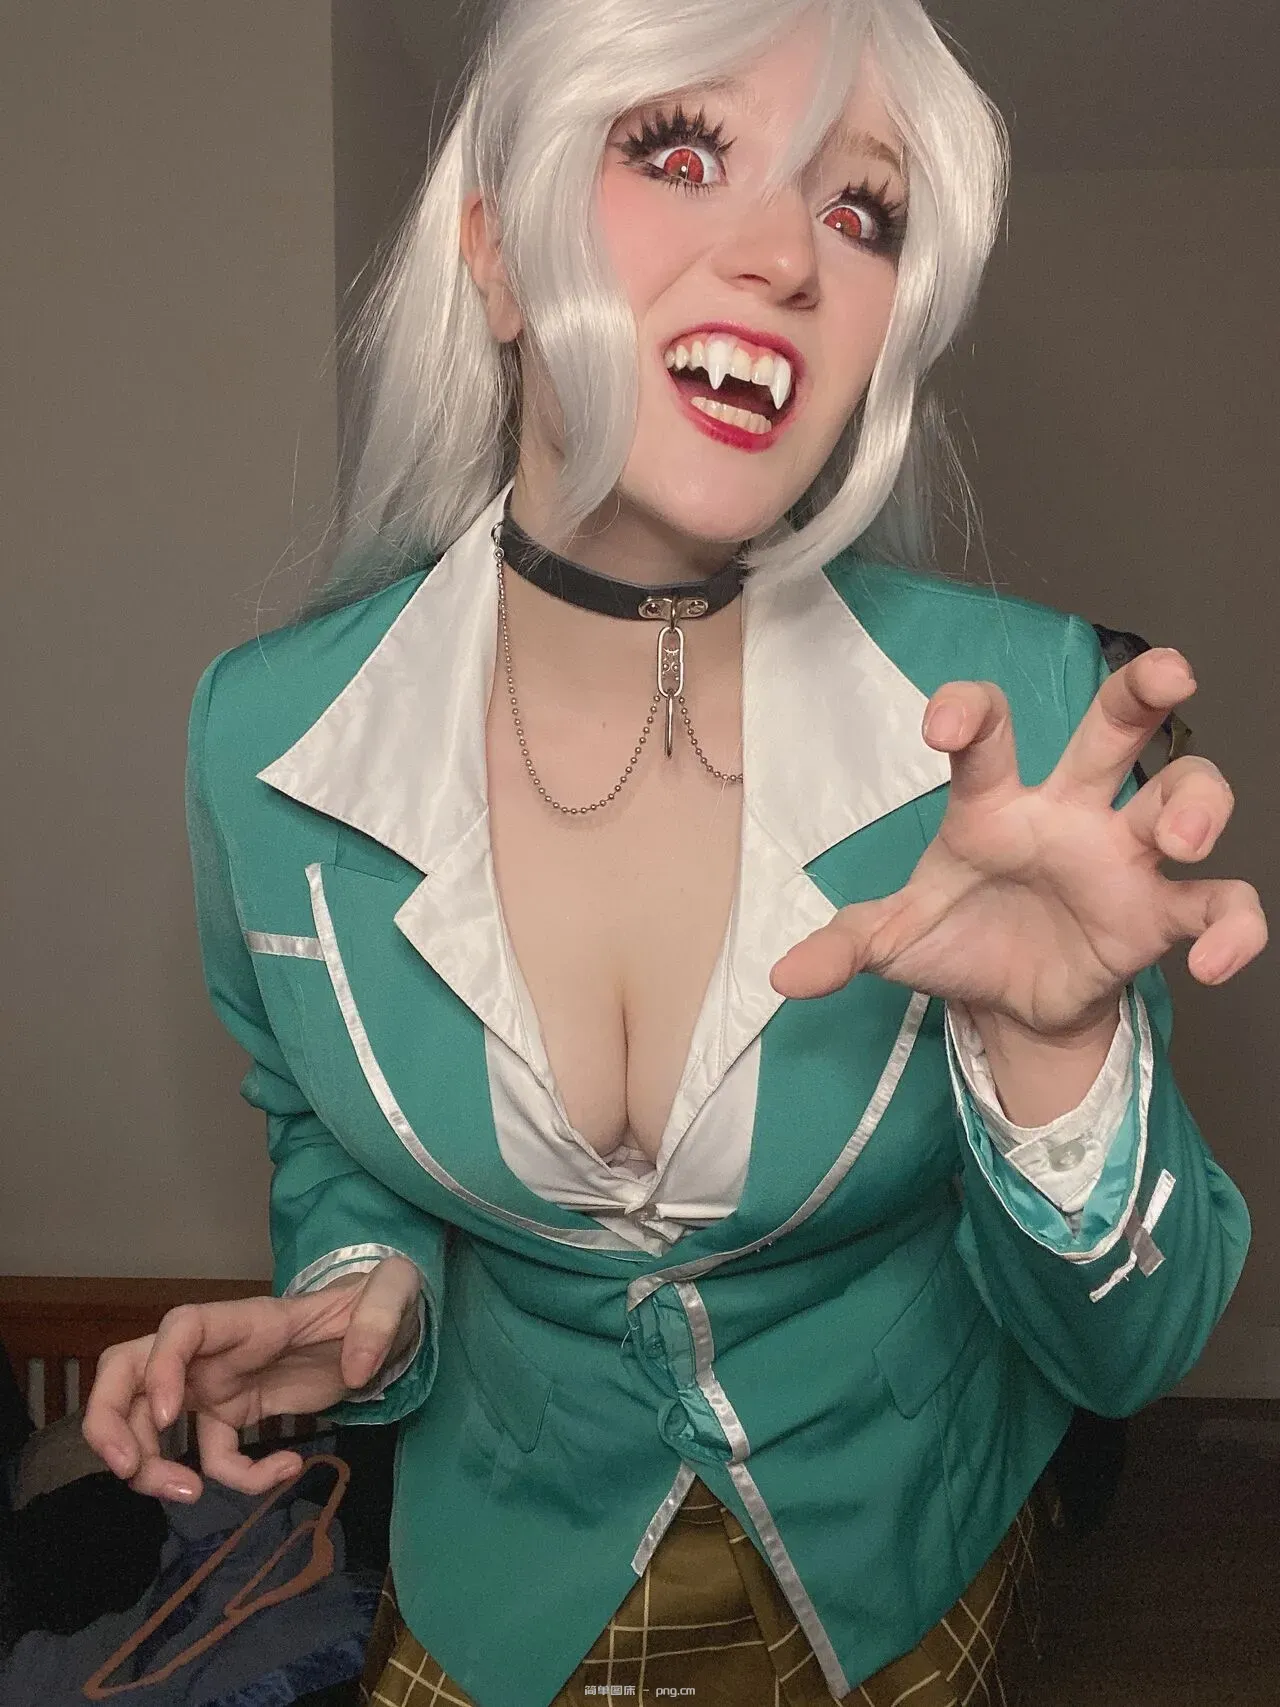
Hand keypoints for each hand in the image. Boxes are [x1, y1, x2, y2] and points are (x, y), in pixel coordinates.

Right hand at [80, 1255, 421, 1502]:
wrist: (383, 1326)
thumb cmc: (379, 1298)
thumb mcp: (394, 1293)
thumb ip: (380, 1317)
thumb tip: (358, 1368)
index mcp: (247, 1318)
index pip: (180, 1328)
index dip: (161, 1368)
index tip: (169, 1416)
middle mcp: (217, 1351)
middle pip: (128, 1369)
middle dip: (109, 1418)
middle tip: (126, 1469)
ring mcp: (219, 1383)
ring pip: (148, 1420)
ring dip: (149, 1464)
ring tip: (189, 1494)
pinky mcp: (237, 1413)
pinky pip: (210, 1453)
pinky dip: (234, 1477)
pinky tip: (286, 1468)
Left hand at [771, 649, 1266, 1033]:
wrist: (1008, 1003)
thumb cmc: (959, 938)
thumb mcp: (895, 941)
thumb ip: (846, 946)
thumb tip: (786, 978)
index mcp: (994, 804)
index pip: (986, 734)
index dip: (970, 712)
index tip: (944, 727)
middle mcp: (1069, 813)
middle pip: (1116, 726)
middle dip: (1144, 687)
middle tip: (1170, 671)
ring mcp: (1124, 859)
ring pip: (1185, 792)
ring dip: (1198, 802)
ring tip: (1182, 837)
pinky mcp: (1160, 915)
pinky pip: (1220, 903)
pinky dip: (1236, 927)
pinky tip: (1217, 960)